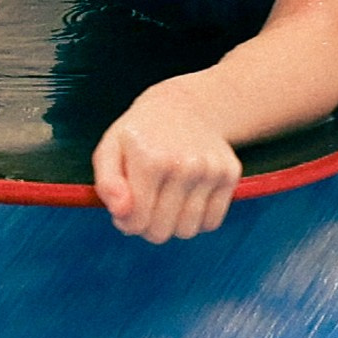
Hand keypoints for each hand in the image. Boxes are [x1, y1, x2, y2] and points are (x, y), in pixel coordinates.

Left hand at [93, 80, 240, 242]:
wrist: (185, 105)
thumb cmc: (142, 134)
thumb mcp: (111, 148)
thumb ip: (107, 184)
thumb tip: (121, 212)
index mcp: (150, 160)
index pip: (136, 223)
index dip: (127, 221)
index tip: (127, 204)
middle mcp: (184, 165)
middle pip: (162, 232)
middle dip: (149, 225)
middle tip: (147, 203)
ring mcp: (211, 169)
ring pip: (188, 231)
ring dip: (174, 224)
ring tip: (167, 200)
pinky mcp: (230, 173)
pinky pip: (212, 222)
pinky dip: (199, 218)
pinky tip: (189, 197)